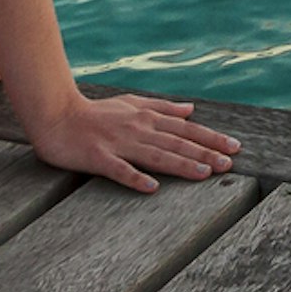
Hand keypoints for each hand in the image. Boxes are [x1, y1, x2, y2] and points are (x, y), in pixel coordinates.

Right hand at [25, 89, 240, 192]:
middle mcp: (137, 129)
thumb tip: (191, 110)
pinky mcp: (99, 157)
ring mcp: (118, 143)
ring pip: (155, 155)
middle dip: (204, 153)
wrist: (56, 114)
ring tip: (204, 174)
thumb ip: (162, 108)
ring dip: (180, 164)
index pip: (185, 129)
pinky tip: (152, 188)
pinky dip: (136, 178)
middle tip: (229, 164)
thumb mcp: (131, 103)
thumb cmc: (94, 111)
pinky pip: (120, 170)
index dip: (210, 138)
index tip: (235, 147)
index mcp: (146, 117)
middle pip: (176, 142)